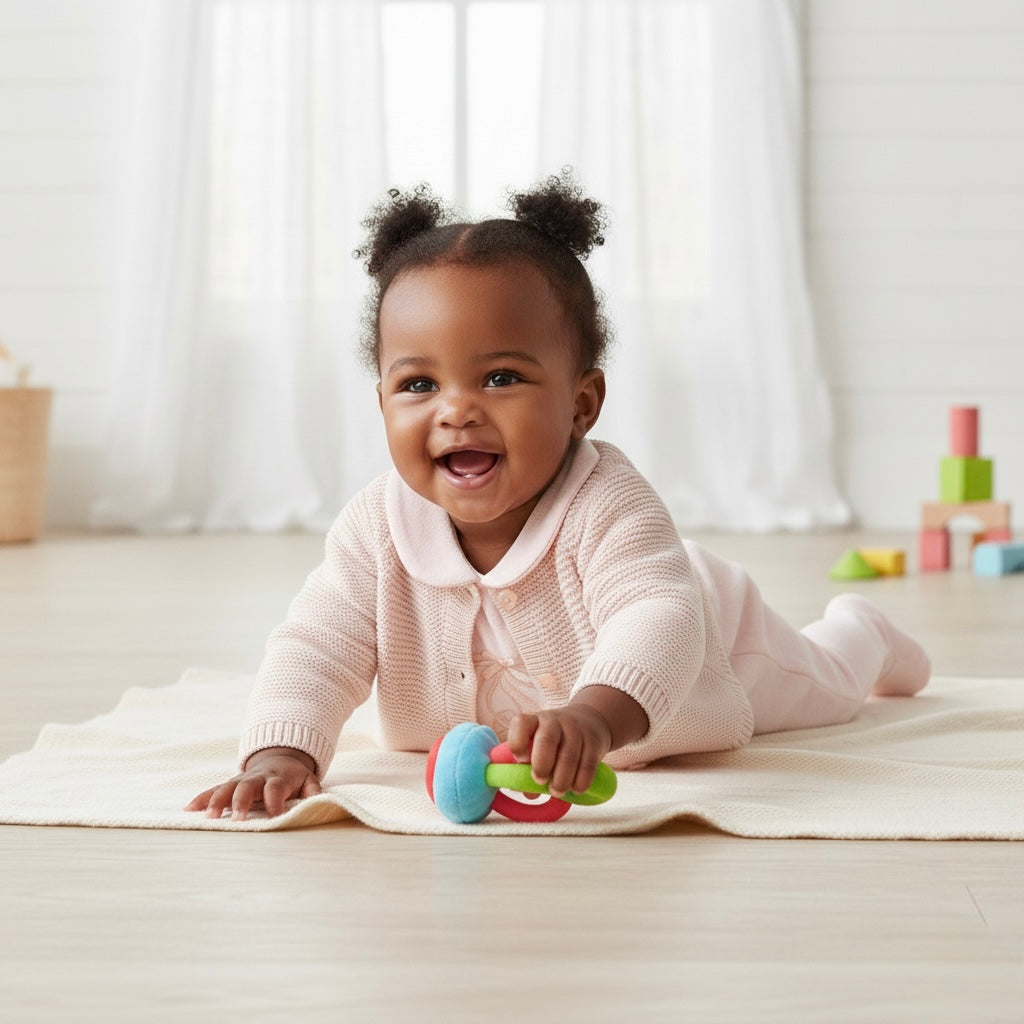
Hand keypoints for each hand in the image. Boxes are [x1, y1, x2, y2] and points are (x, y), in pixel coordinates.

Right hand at [185, 748, 321, 820]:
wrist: (280, 758)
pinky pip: (213, 790)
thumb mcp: (309, 781)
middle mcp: (257, 778)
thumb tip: (316, 803)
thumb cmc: (294, 778)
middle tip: (238, 820)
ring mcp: (241, 780)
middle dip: (241, 802)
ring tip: (209, 818)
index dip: (275, 803)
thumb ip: (313, 792)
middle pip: (247, 787)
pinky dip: (201, 799)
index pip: (275, 789)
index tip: (275, 818)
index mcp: (278, 778)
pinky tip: (188, 810)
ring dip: (217, 802)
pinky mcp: (229, 785)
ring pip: (226, 788)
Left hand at [506, 686, 647, 798]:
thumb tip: (528, 793)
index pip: (521, 723)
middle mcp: (554, 721)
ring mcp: (576, 729)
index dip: (517, 743)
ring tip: (557, 791)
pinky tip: (575, 789)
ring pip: (569, 756)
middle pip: (547, 740)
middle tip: (540, 781)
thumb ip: (529, 768)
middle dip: (542, 765)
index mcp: (534, 720)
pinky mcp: (594, 741)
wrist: (589, 720)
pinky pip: (588, 764)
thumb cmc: (556, 740)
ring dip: (562, 780)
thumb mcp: (539, 744)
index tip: (521, 760)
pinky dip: (581, 781)